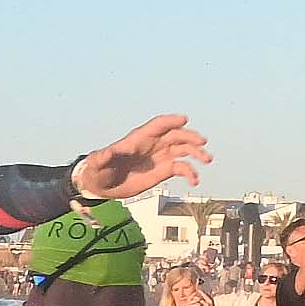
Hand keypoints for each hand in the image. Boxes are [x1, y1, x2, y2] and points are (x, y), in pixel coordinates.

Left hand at [75, 117, 212, 203]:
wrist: (103, 185)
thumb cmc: (98, 170)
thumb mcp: (97, 164)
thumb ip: (102, 157)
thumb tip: (104, 154)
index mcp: (138, 139)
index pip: (157, 125)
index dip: (170, 121)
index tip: (184, 120)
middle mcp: (152, 145)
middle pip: (175, 135)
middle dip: (189, 137)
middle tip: (202, 142)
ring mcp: (160, 157)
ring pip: (183, 149)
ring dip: (196, 153)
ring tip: (207, 159)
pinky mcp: (163, 171)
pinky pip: (181, 168)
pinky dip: (190, 173)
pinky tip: (194, 181)